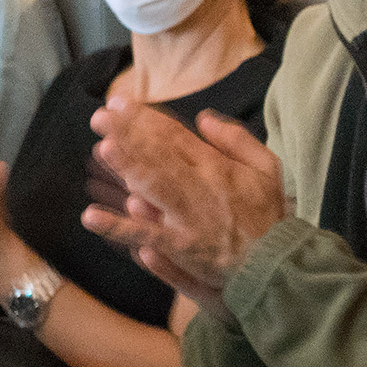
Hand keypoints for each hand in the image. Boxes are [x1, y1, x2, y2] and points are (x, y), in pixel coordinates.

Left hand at [81, 103, 286, 317]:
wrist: (275, 263)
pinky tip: (91, 217)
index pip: (175, 135)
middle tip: (100, 117)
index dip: (147, 118)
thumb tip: (202, 117)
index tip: (121, 103)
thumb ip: (237, 140)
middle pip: (160, 155)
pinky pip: (144, 235)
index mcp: (217, 166)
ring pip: (153, 186)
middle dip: (129, 134)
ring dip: (127, 167)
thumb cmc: (268, 215)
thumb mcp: (267, 168)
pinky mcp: (180, 246)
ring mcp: (187, 217)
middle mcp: (200, 186)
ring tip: (104, 148)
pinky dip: (118, 227)